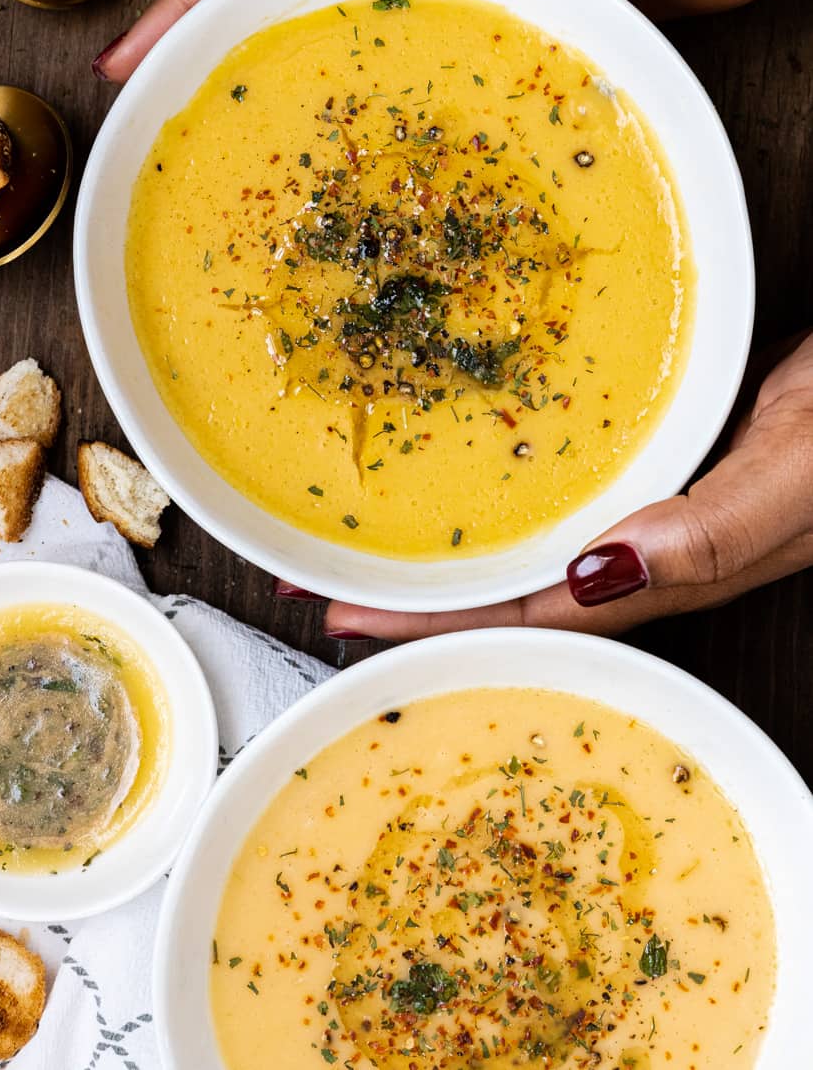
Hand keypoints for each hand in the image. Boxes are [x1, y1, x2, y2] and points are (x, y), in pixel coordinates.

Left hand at [322, 335, 812, 639]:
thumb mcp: (801, 475)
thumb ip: (716, 527)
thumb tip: (600, 574)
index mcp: (675, 571)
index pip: (531, 615)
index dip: (436, 622)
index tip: (345, 619)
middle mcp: (655, 556)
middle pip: (512, 598)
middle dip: (417, 605)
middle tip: (322, 592)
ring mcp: (659, 512)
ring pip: (533, 554)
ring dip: (451, 559)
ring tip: (372, 555)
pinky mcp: (665, 465)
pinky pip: (567, 502)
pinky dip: (507, 508)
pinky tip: (476, 497)